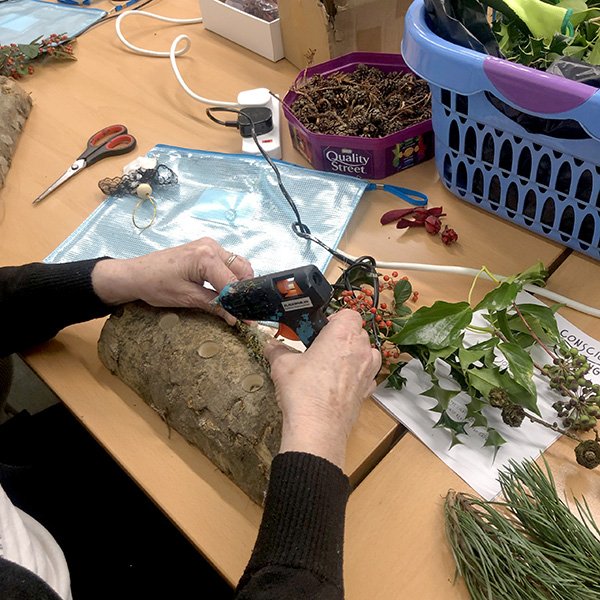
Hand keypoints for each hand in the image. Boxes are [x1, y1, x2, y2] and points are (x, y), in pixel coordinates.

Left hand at [91, 238, 252, 324]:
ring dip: (238, 283)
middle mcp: (211, 246)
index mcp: (206, 257)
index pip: (233, 282)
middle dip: (243, 291)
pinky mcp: (206, 249)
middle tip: (241, 311)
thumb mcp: (187, 298)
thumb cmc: (155, 285)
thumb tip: (235, 318)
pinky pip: (227, 262)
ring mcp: (209, 245)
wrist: (135, 274)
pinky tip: (223, 290)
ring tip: (231, 302)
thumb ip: (214, 305)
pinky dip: (230, 276)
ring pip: (238, 265)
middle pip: (242, 270)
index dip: (240, 302)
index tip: (247, 319)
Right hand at [264, 309, 380, 468]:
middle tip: (320, 347)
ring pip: (368, 353)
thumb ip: (277, 351)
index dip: (335, 318)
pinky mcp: (367, 391)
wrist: (317, 428)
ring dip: (354, 354)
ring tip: (332, 363)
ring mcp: (367, 371)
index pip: (349, 313)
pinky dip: (357, 375)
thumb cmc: (304, 393)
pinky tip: (339, 383)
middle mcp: (361, 350)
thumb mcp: (282, 365)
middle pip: (358, 332)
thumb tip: (271, 346)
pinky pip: (367, 375)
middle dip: (341, 336)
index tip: (320, 329)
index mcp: (342, 335)